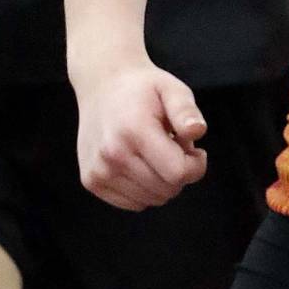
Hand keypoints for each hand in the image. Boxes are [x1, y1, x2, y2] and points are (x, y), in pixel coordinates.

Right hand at [77, 64, 207, 210]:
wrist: (102, 85)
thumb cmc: (143, 89)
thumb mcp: (171, 89)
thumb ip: (186, 110)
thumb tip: (197, 131)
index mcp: (134, 131)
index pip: (178, 173)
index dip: (196, 165)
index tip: (193, 149)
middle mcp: (112, 154)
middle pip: (166, 190)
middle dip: (179, 173)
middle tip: (172, 147)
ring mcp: (98, 171)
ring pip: (151, 199)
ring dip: (161, 181)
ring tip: (154, 153)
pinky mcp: (91, 181)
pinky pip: (133, 203)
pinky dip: (143, 189)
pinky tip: (139, 163)